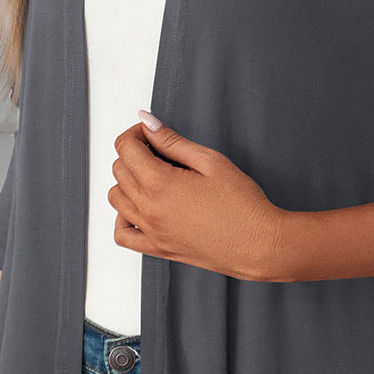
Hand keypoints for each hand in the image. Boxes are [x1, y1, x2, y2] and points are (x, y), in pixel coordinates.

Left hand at [107, 112, 286, 279]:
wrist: (257, 244)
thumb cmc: (242, 206)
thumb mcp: (210, 162)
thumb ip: (173, 141)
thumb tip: (149, 124)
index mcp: (160, 184)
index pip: (126, 148)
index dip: (137, 132)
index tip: (151, 133)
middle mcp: (149, 209)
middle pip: (119, 170)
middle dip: (134, 153)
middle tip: (159, 150)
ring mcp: (151, 231)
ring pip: (116, 198)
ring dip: (127, 181)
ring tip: (153, 176)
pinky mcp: (158, 248)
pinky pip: (122, 234)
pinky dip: (123, 217)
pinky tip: (139, 208)